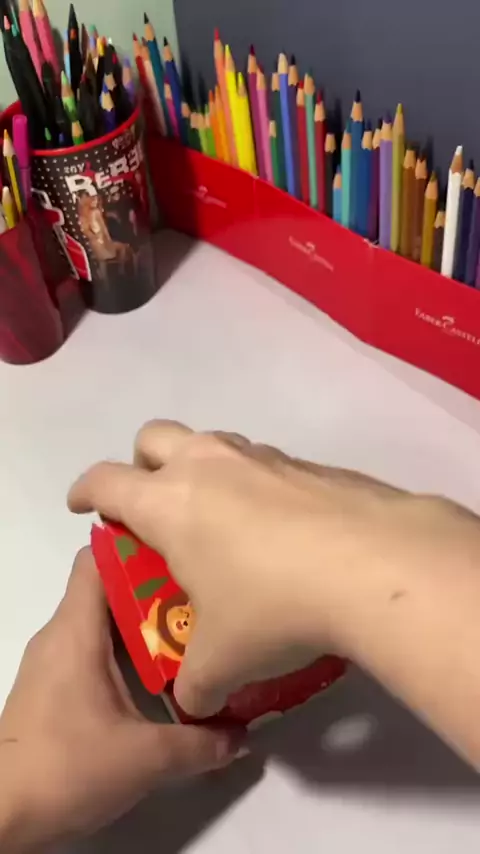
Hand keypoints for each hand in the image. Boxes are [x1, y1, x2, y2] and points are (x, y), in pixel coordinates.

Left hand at [0, 549, 242, 852]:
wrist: (0, 818)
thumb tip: (243, 734)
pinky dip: (128, 654)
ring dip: (146, 625)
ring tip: (195, 633)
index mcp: (76, 630)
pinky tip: (163, 676)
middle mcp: (61, 635)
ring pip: (104, 623)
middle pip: (109, 589)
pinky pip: (94, 650)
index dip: (137, 544)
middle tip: (206, 597)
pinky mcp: (53, 689)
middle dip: (158, 589)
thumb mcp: (144, 759)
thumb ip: (200, 743)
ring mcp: (54, 662)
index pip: (98, 558)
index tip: (182, 550)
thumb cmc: (65, 768)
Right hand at [67, 421, 412, 717]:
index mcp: (169, 503)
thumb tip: (194, 704)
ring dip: (202, 470)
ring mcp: (263, 457)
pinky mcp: (309, 464)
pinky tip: (281, 532)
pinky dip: (256, 486)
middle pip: (154, 437)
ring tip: (220, 522)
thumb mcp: (224, 661)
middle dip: (142, 465)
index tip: (83, 506)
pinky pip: (265, 463)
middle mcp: (209, 465)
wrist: (375, 566)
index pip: (106, 480)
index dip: (86, 492)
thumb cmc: (275, 606)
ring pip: (213, 442)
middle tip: (154, 508)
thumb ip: (197, 685)